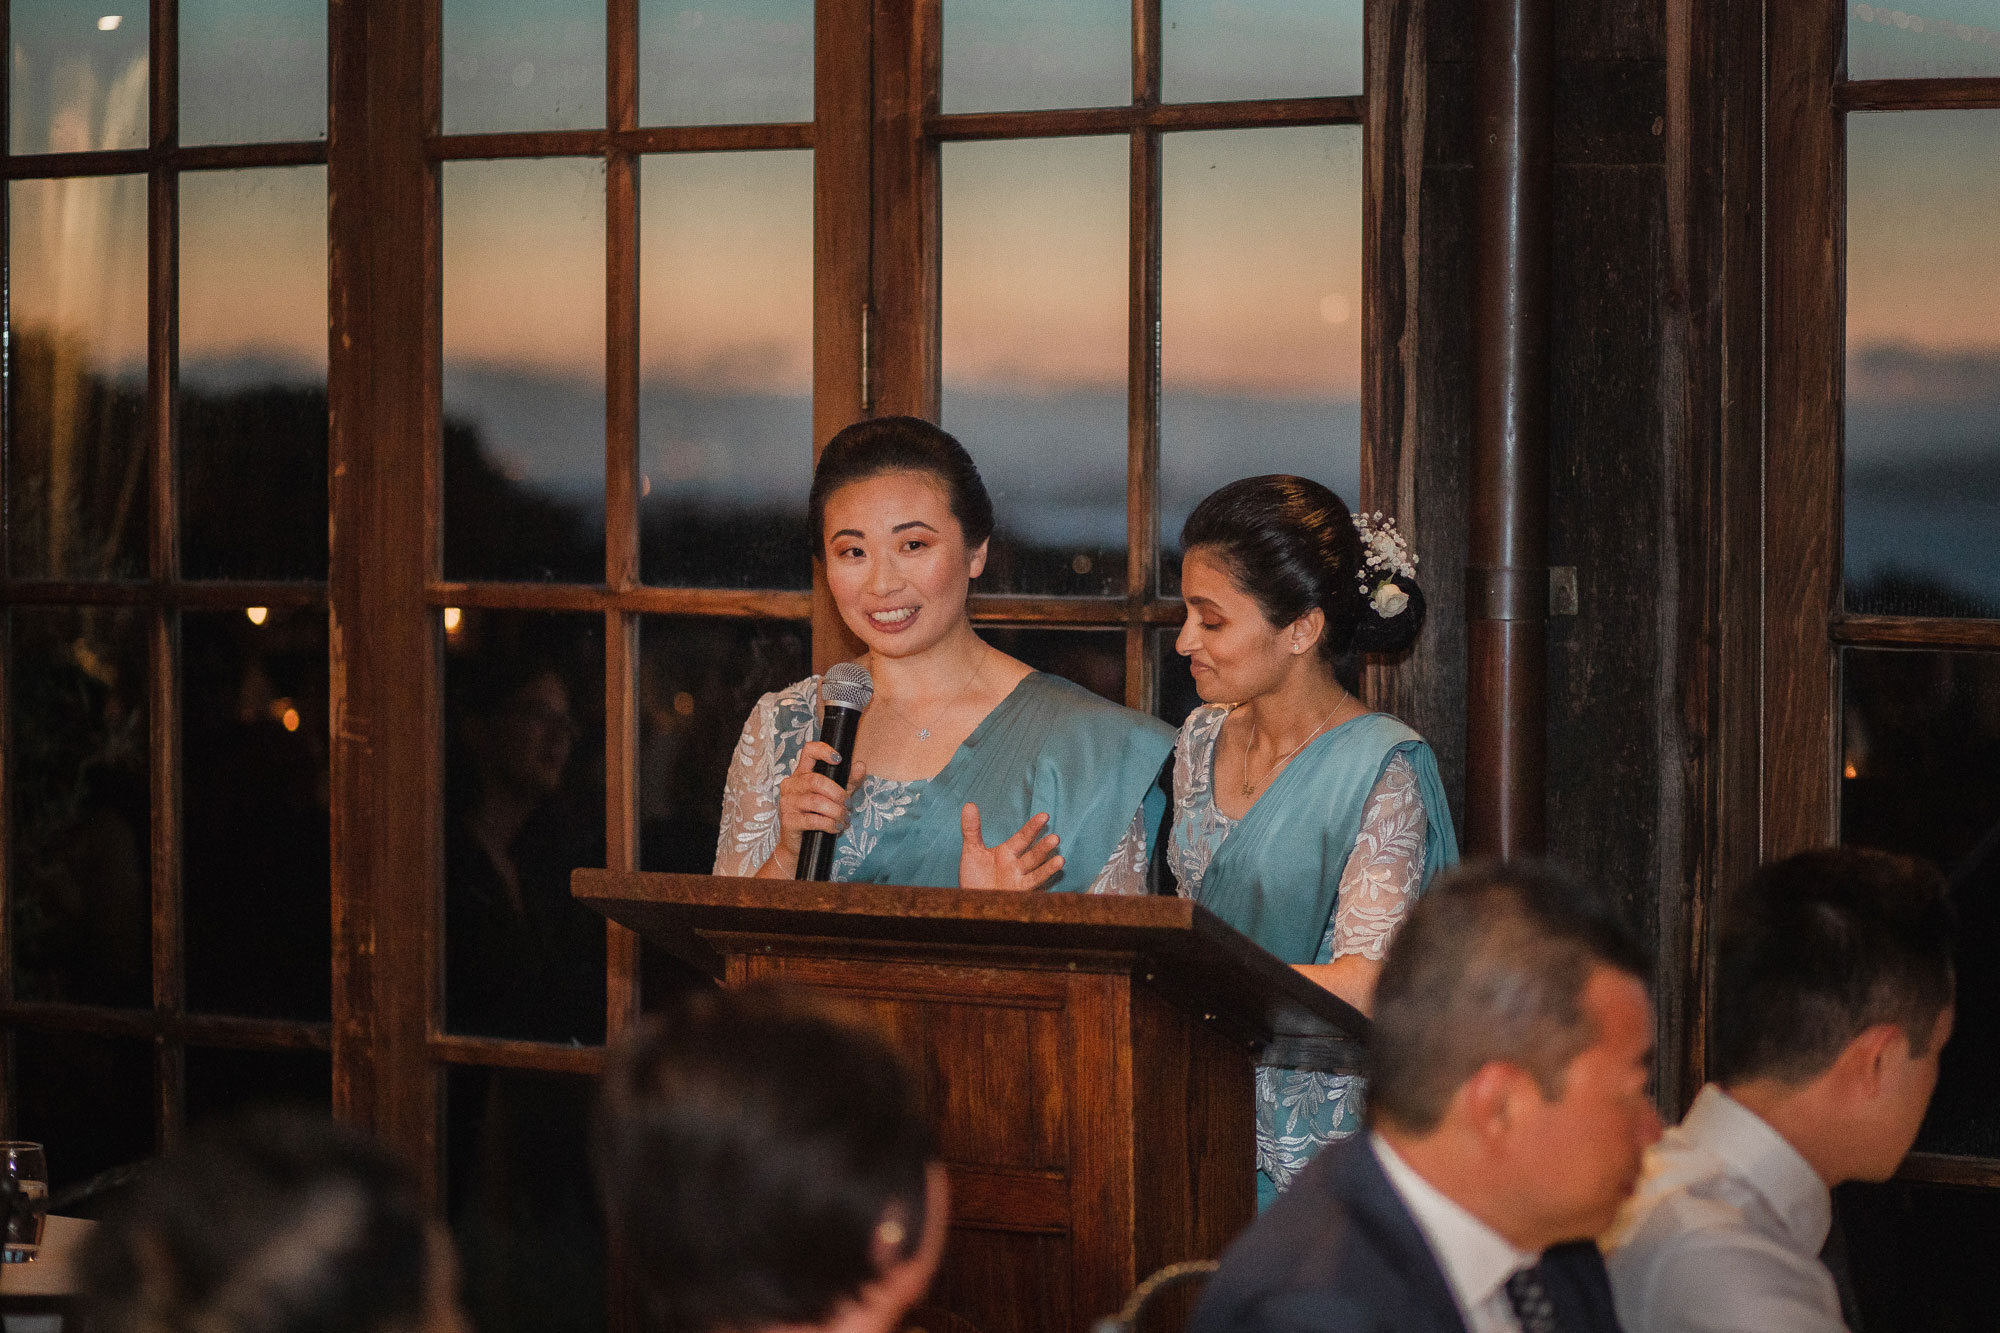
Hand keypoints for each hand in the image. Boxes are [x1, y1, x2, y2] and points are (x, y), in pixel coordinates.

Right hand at [760, 741, 867, 877]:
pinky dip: (830, 824)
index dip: (824, 750)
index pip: (808, 751)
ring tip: (844, 819)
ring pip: (817, 802)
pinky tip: (837, 828)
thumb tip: (861, 766)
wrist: (800, 846)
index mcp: (802, 774)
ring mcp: (787, 802)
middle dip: (838, 794)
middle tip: (848, 805)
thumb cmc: (818, 817)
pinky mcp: (788, 820)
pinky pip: (814, 820)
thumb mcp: (836, 797)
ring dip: (836, 812)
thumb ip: (849, 781)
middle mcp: (791, 785)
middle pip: (816, 781)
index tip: (839, 760)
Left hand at [957, 805, 1063, 891]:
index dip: (1032, 827)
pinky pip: (1030, 889)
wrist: (970, 901)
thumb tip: (969, 804)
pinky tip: (1052, 880)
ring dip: (1047, 867)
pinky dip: (1040, 884)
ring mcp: (1018, 881)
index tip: (1044, 816)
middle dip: (1043, 847)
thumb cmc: (973, 877)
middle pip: (1032, 855)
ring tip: (1060, 860)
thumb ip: (971, 829)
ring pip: (1035, 872)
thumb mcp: (971, 851)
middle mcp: (1016, 866)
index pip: (1023, 838)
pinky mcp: (1017, 896)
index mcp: (1007, 853)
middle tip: (1055, 838)